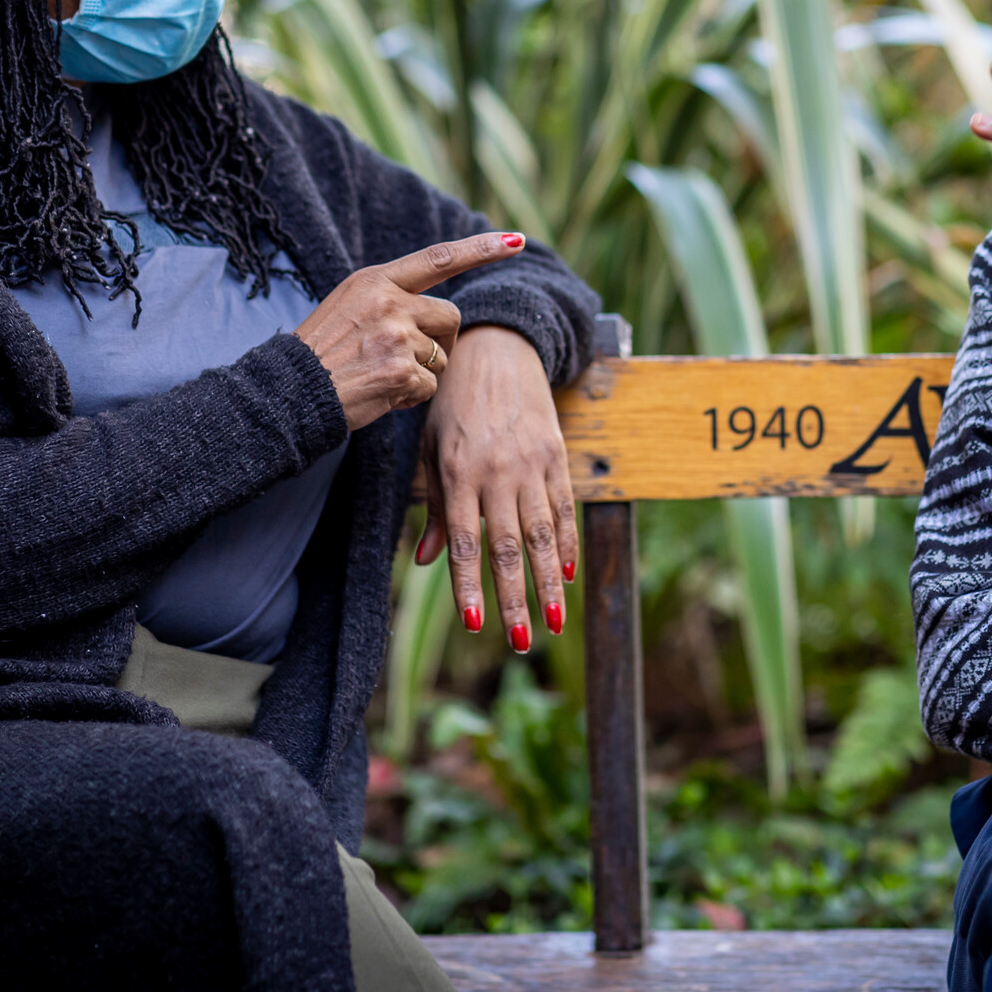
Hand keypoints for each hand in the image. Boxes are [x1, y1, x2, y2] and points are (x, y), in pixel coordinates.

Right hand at [291, 232, 525, 431]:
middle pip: (451, 317)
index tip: (517, 241)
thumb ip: (391, 300)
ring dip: (421, 373)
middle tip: (411, 359)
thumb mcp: (349, 308)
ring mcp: (396, 336)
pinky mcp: (400, 371)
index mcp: (375, 281)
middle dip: (441, 341)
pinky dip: (410, 397)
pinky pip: (429, 388)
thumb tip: (439, 313)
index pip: (438, 258)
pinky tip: (380, 394)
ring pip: (442, 357)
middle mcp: (389, 302)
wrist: (290, 391)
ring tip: (381, 376)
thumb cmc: (322, 354)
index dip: (481, 250)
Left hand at [416, 326, 576, 652]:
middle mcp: (497, 472)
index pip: (463, 542)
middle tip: (524, 643)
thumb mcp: (430, 446)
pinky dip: (567, 543)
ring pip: (542, 535)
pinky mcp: (556, 456)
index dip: (471, 586)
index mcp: (458, 471)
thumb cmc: (453, 402)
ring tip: (555, 624)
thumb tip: (423, 561)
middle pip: (509, 548)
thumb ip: (432, 505)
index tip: (477, 625)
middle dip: (516, 600)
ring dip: (548, 585)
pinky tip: (568, 576)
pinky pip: (563, 507)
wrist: (499, 348)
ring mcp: (531, 464)